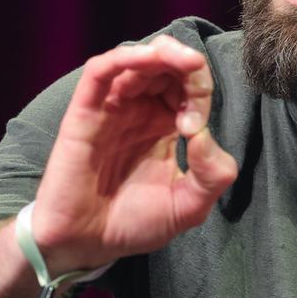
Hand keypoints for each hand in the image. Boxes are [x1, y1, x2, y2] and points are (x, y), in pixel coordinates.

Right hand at [28, 35, 238, 272]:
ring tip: (184, 60)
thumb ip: (211, 175)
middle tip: (196, 74)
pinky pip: (100, 72)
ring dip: (163, 52)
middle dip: (189, 62)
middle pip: (166, 64)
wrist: (87, 245)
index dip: (202, 91)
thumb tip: (203, 134)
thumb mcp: (189, 206)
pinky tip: (147, 58)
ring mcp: (112, 108)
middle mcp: (140, 110)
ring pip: (136, 59)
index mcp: (167, 124)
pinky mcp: (85, 112)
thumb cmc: (134, 224)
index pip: (190, 86)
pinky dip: (124, 57)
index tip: (195, 128)